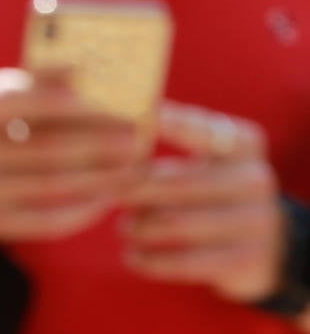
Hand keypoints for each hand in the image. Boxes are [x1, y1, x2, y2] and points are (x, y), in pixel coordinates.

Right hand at [0, 67, 146, 240]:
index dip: (56, 98)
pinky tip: (112, 195)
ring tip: (135, 168)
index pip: (15, 99)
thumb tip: (88, 67)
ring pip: (51, 184)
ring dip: (100, 177)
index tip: (101, 96)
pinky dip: (85, 207)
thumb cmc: (7, 125)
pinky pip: (49, 218)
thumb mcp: (13, 95)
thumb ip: (45, 81)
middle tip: (136, 136)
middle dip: (96, 142)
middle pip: (42, 146)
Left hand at [122, 103, 281, 302]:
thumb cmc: (216, 187)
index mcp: (243, 144)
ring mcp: (256, 222)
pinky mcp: (247, 261)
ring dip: (142, 227)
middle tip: (105, 192)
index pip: (197, 128)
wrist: (269, 245)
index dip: (159, 125)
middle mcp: (255, 179)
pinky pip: (188, 262)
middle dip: (135, 189)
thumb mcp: (209, 155)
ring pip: (179, 223)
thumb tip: (112, 113)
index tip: (124, 123)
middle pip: (179, 182)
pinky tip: (132, 257)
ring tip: (123, 228)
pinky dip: (153, 260)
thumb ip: (174, 130)